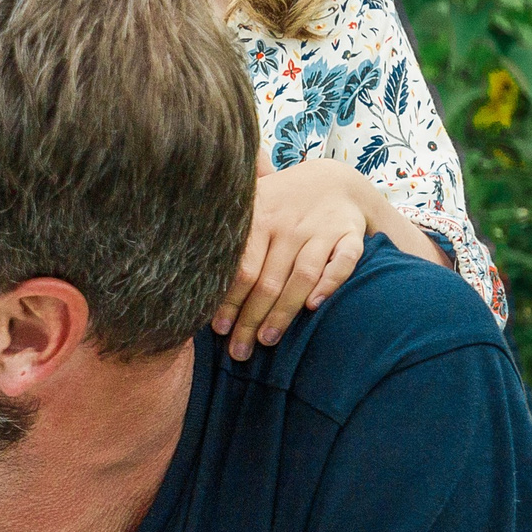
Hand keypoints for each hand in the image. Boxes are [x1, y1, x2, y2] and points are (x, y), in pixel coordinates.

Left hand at [213, 157, 375, 359]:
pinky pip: (343, 262)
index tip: (218, 329)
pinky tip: (314, 307)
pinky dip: (329, 284)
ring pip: (301, 276)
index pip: (241, 268)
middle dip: (251, 319)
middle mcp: (289, 224)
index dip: (228, 301)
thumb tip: (181, 261)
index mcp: (259, 218)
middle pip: (268, 280)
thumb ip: (222, 229)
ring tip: (266, 341)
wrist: (334, 181)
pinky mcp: (350, 234)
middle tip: (239, 351)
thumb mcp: (250, 205)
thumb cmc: (280, 203)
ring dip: (283, 312)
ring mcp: (322, 229)